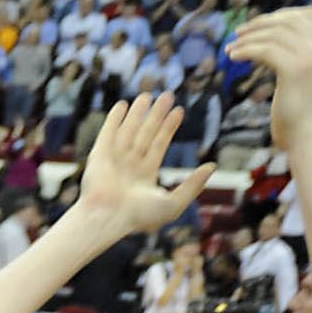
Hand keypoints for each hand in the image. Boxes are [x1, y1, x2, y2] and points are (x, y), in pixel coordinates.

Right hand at [72, 93, 211, 236]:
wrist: (108, 218)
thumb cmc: (138, 217)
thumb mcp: (174, 203)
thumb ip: (193, 185)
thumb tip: (212, 167)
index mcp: (145, 176)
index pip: (159, 145)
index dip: (169, 127)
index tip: (179, 111)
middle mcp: (130, 165)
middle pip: (146, 133)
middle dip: (157, 115)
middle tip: (168, 96)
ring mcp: (114, 159)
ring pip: (130, 129)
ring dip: (138, 112)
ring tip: (148, 94)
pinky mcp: (99, 155)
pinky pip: (108, 132)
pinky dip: (114, 118)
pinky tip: (122, 105)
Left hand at [228, 7, 311, 144]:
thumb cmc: (308, 108)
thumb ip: (309, 49)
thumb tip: (278, 32)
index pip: (309, 14)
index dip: (281, 15)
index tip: (259, 24)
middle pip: (289, 21)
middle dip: (260, 24)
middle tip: (238, 33)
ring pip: (273, 34)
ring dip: (248, 38)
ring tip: (231, 48)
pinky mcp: (296, 68)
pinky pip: (263, 50)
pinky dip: (245, 50)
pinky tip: (233, 57)